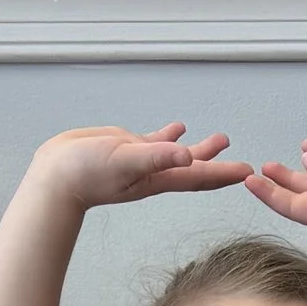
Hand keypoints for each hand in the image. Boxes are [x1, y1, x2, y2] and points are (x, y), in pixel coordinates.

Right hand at [34, 123, 250, 210]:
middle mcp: (156, 173)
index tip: (248, 173)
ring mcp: (143, 161)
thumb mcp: (125, 160)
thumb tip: (187, 155)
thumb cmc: (87, 172)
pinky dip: (170, 136)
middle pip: (197, 170)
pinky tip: (180, 126)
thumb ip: (156, 156)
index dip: (225, 174)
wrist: (57, 175)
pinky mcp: (129, 148)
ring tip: (222, 138)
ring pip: (179, 155)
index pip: (200, 177)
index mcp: (159, 178)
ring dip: (201, 149)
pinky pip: (156, 143)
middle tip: (246, 164)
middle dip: (221, 166)